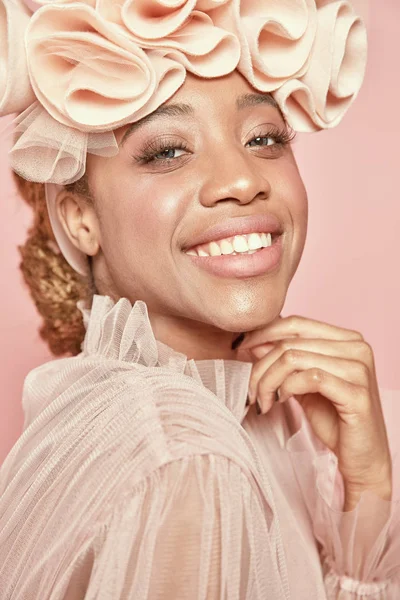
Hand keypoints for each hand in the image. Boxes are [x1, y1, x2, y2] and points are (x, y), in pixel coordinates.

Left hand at [240, 315, 392, 501]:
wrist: (361, 457)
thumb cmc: (334, 419)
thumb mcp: (302, 384)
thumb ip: (284, 360)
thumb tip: (254, 341)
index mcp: (347, 339)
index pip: (296, 323)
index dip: (263, 333)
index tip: (239, 348)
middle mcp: (357, 347)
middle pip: (290, 343)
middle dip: (261, 367)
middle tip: (251, 390)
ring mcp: (359, 369)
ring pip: (294, 358)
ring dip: (269, 381)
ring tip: (264, 400)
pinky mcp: (357, 393)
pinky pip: (310, 378)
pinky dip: (287, 388)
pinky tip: (282, 401)